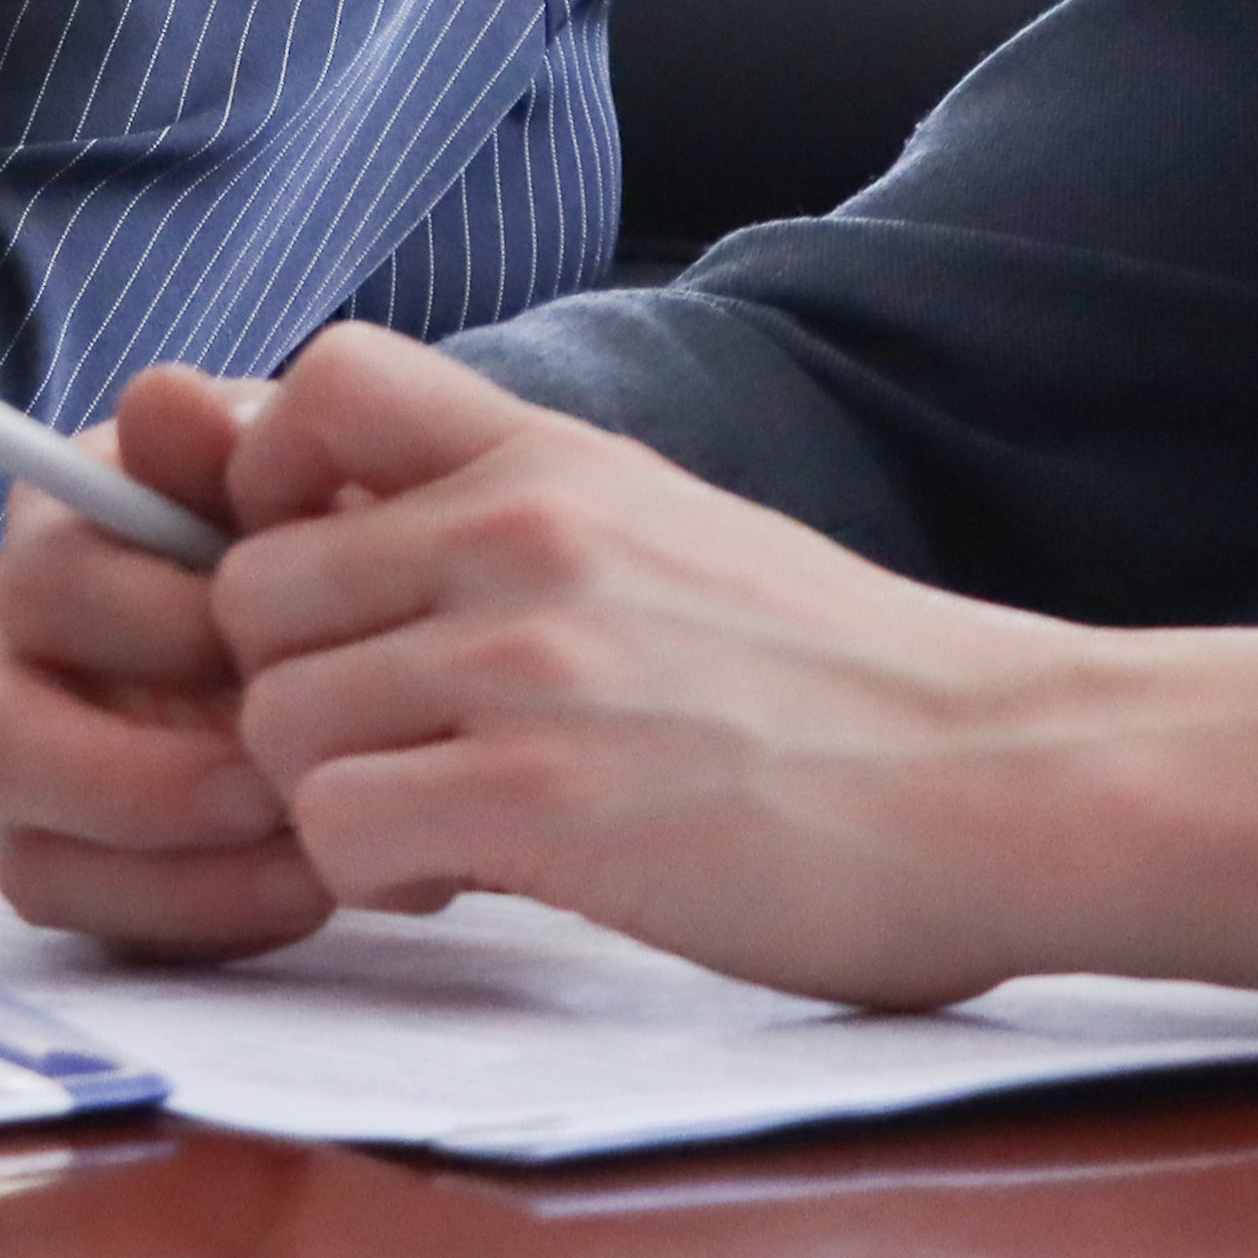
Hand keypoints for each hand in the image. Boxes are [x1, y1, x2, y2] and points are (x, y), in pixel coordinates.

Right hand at [0, 365, 336, 958]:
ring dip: (170, 861)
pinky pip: (80, 915)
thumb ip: (240, 442)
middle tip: (273, 782)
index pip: (52, 580)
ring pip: (19, 844)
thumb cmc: (335, 533)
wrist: (390, 622)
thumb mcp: (314, 472)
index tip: (272, 645)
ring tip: (306, 847)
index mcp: (59, 531)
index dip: (162, 623)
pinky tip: (303, 885)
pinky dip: (193, 911)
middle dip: (141, 778)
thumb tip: (165, 400)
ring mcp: (30, 769)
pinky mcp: (68, 862)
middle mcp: (12, 649)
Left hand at [212, 326, 1257, 1013]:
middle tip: (389, 748)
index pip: (321, 381)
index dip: (270, 480)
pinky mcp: (544, 801)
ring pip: (275, 721)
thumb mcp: (667, 533)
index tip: (324, 579)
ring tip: (442, 822)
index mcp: (553, 460)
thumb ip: (517, 524)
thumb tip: (355, 542)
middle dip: (290, 686)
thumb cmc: (846, 686)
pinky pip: (336, 830)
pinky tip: (468, 877)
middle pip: (250, 590)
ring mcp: (528, 666)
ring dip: (330, 796)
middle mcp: (521, 537)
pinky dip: (373, 875)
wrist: (1008, 778)